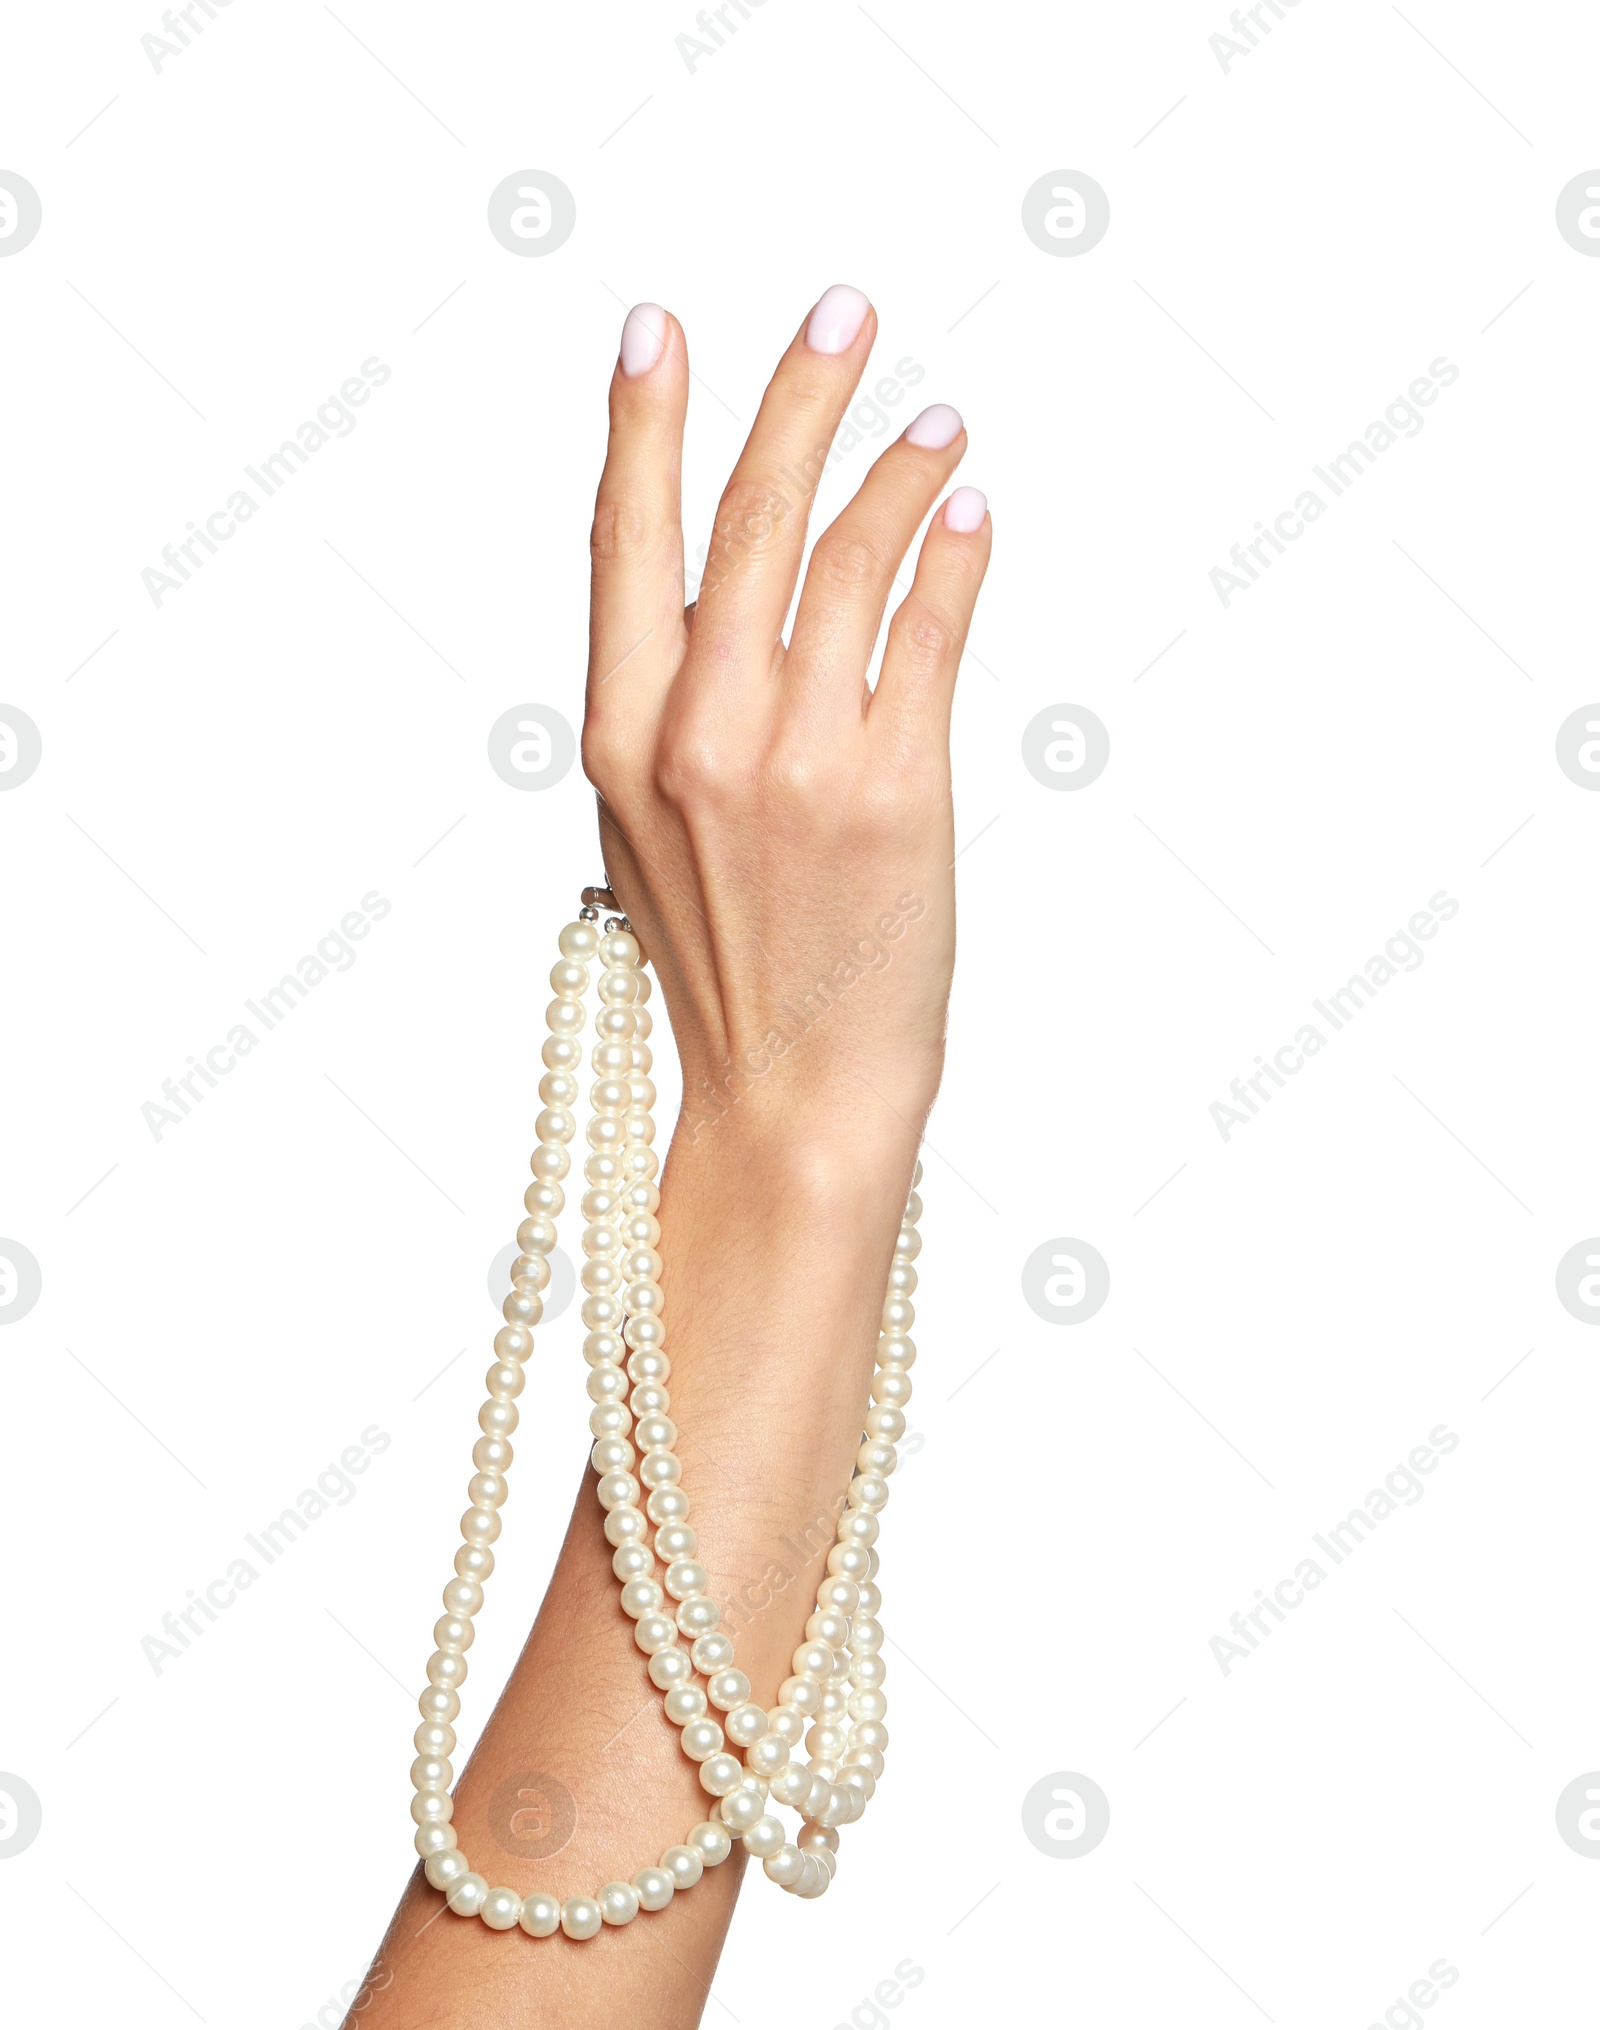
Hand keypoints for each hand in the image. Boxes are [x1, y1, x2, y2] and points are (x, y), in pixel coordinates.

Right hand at [581, 286, 990, 1158]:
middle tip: (843, 310)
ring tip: (937, 422)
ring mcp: (800, 760)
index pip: (623, 544)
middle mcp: (699, 736)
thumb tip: (711, 587)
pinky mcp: (897, 790)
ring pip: (851, 562)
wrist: (796, 1089)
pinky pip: (932, 637)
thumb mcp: (644, 829)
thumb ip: (662, 706)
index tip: (656, 329)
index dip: (642, 425)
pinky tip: (972, 514)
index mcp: (618, 740)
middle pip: (750, 523)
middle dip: (800, 397)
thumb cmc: (724, 960)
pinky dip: (955, 561)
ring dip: (901, 471)